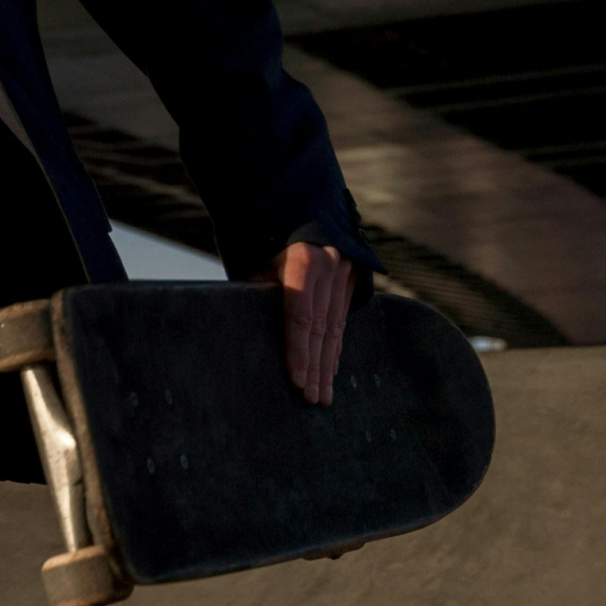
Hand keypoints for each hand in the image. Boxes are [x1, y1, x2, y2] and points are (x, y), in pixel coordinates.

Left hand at [257, 242, 355, 405]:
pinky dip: (336, 346)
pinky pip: (343, 318)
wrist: (300, 206)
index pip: (301, 315)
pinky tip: (332, 369)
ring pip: (336, 327)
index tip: (298, 380)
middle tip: (313, 399)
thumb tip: (252, 329)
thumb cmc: (266, 238)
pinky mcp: (353, 276)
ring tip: (324, 395)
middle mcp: (330, 267)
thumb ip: (258, 291)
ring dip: (329, 365)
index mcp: (304, 262)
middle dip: (317, 368)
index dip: (299, 350)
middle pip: (322, 328)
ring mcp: (345, 271)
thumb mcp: (257, 261)